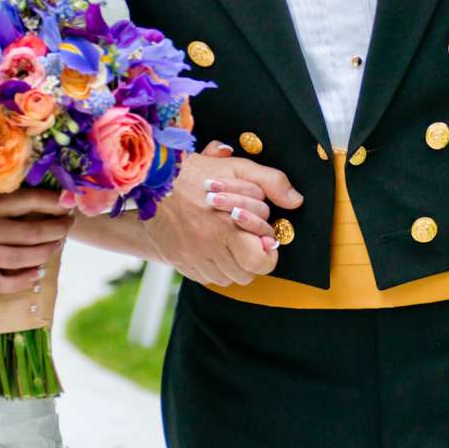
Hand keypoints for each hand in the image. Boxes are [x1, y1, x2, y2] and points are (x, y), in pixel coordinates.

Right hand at [0, 187, 73, 293]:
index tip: (68, 203)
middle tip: (68, 224)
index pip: (28, 201)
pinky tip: (37, 273)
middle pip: (30, 232)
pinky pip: (1, 282)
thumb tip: (48, 192)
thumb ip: (6, 192)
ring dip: (46, 252)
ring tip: (57, 244)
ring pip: (20, 258)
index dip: (54, 203)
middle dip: (56, 229)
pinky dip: (22, 280)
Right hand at [148, 147, 297, 286]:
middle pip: (246, 274)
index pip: (260, 262)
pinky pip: (206, 277)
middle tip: (246, 237)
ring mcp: (193, 259)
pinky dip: (213, 266)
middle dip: (252, 258)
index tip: (265, 241)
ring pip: (226, 278)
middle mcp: (209, 249)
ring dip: (233, 263)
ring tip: (229, 240)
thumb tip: (295, 200)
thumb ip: (272, 183)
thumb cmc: (197, 174)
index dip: (268, 253)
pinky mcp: (180, 263)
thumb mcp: (239, 168)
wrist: (152, 183)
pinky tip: (211, 245)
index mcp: (227, 228)